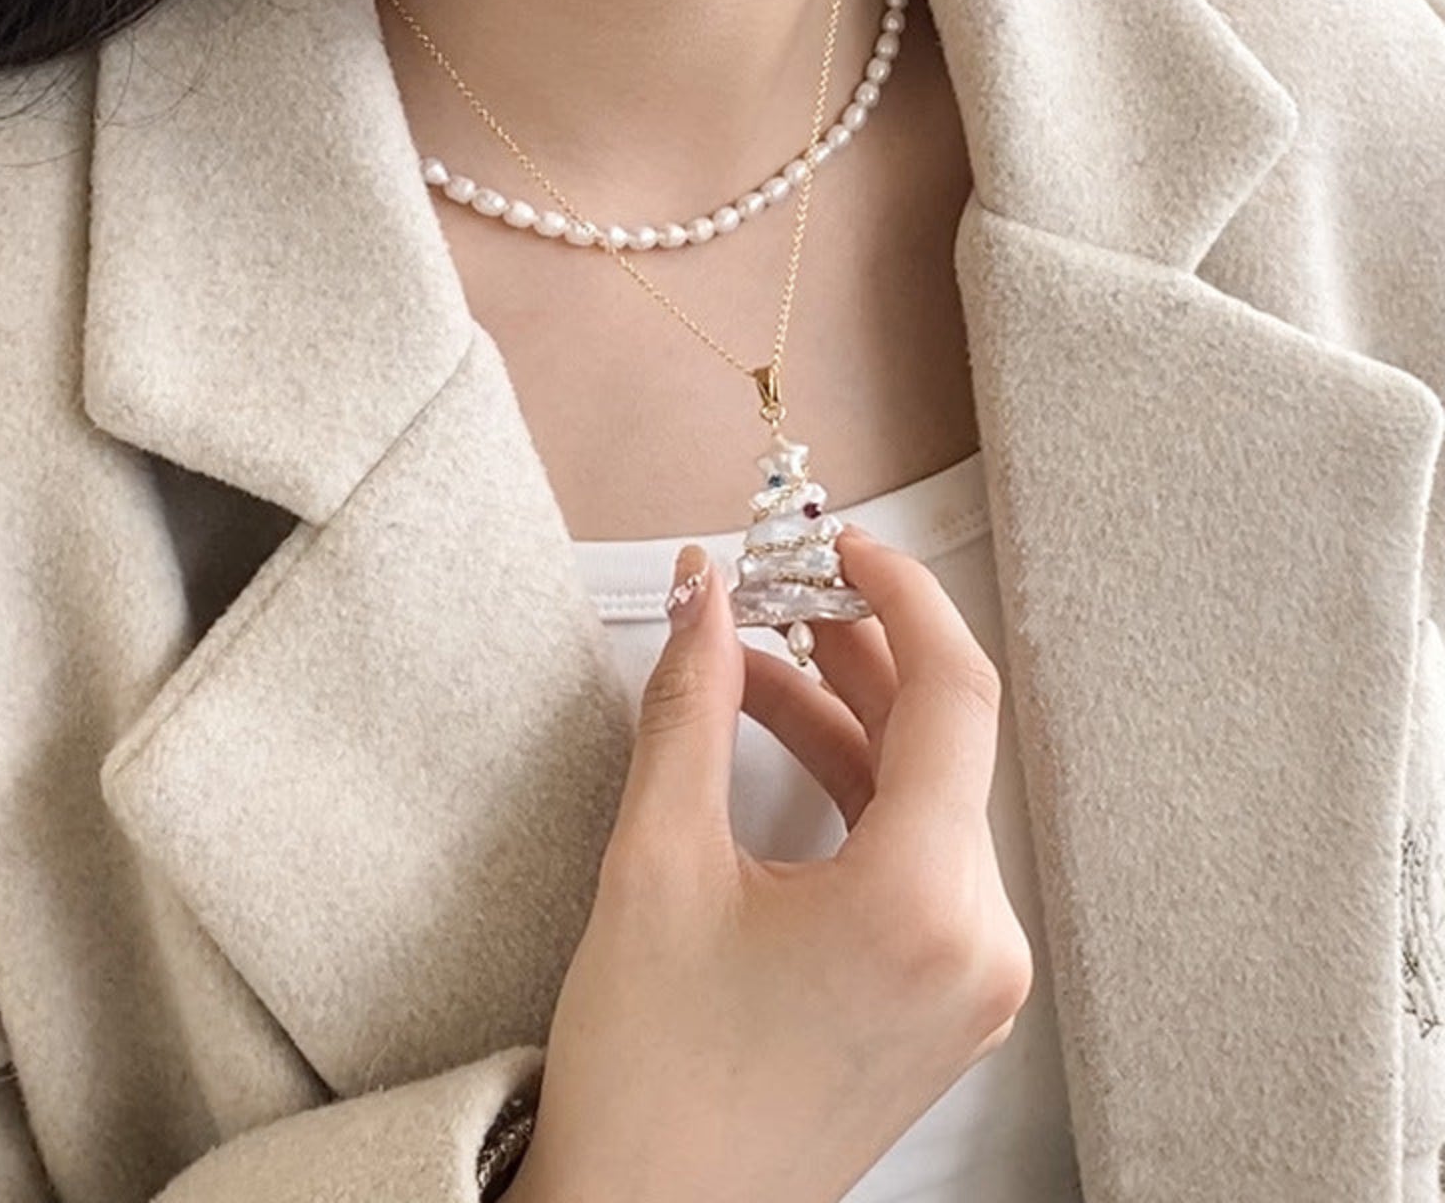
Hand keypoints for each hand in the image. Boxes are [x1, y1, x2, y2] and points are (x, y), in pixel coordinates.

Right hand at [506, 527, 1031, 1202]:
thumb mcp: (655, 865)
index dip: (899, 595)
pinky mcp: (941, 996)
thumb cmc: (650, 1080)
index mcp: (924, 905)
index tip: (841, 546)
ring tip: (758, 660)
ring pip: (926, 794)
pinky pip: (915, 853)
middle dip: (859, 648)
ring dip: (847, 716)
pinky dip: (854, 789)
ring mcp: (968, 978)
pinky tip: (783, 742)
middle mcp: (976, 942)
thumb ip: (689, 707)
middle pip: (944, 739)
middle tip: (780, 587)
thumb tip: (701, 598)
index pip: (954, 695)